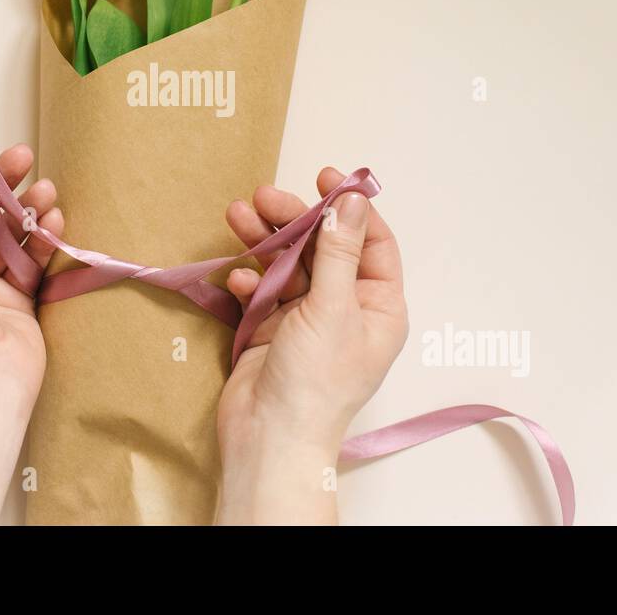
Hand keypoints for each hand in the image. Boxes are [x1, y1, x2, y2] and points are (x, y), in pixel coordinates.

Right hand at [216, 168, 405, 524]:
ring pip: (288, 263)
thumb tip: (353, 201)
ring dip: (264, 241)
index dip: (349, 208)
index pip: (372, 242)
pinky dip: (249, 279)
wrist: (269, 438)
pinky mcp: (272, 328)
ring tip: (238, 215)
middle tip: (264, 196)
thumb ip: (339, 251)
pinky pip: (261, 290)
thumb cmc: (315, 383)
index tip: (323, 178)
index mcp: (379, 306)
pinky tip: (238, 278)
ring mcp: (307, 318)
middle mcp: (346, 308)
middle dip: (293, 219)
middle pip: (323, 246)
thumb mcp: (332, 307)